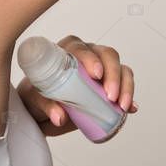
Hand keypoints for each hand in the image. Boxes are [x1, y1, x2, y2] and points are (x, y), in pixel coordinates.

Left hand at [16, 35, 137, 136]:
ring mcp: (102, 69)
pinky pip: (125, 85)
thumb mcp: (34, 99)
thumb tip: (60, 117)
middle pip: (107, 55)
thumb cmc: (35, 96)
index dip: (91, 58)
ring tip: (121, 106)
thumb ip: (45, 105)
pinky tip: (130, 108)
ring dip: (126, 86)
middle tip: (110, 96)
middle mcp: (88, 56)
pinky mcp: (109, 85)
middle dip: (113, 75)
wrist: (41, 110)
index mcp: (66, 51)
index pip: (81, 48)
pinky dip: (129, 96)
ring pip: (121, 69)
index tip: (96, 75)